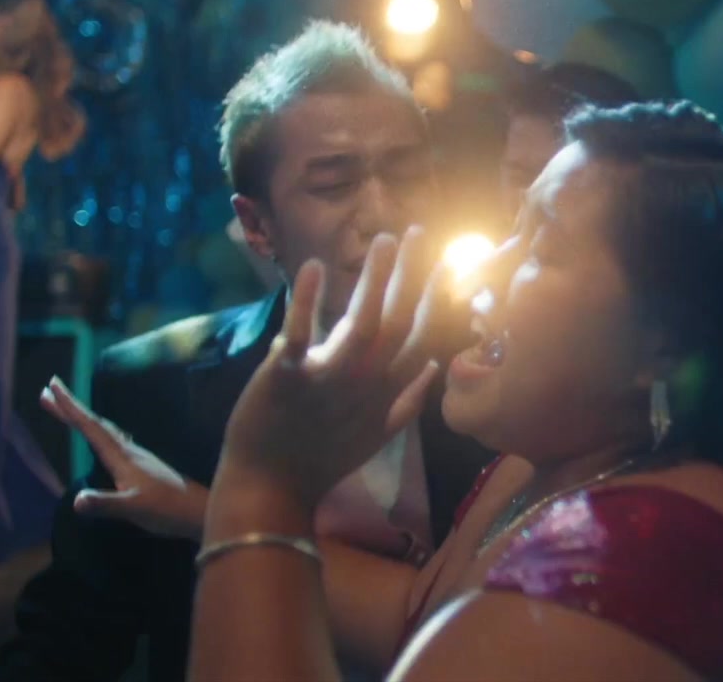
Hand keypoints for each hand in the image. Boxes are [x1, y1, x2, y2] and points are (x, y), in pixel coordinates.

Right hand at [41, 377, 208, 539]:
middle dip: (70, 408)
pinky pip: (113, 441)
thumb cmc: (168, 510)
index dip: (70, 409)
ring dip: (83, 418)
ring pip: (104, 431)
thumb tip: (76, 500)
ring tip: (65, 409)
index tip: (52, 388)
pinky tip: (100, 437)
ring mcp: (137, 457)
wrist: (199, 512)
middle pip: (95, 424)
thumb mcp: (133, 509)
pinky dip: (98, 432)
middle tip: (47, 390)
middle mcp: (128, 451)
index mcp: (122, 457)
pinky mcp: (142, 465)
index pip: (91, 427)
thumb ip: (105, 504)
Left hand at [218, 226, 444, 508]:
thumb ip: (408, 401)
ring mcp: (330, 381)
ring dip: (377, 279)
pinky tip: (312, 267)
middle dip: (413, 276)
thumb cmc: (322, 461)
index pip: (425, 341)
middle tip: (419, 232)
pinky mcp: (287, 379)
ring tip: (385, 239)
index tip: (451, 265)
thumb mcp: (378, 436)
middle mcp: (366, 384)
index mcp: (387, 393)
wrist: (271, 489)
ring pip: (364, 323)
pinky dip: (306, 302)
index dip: (440, 302)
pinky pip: (300, 336)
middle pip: (400, 322)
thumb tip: (434, 369)